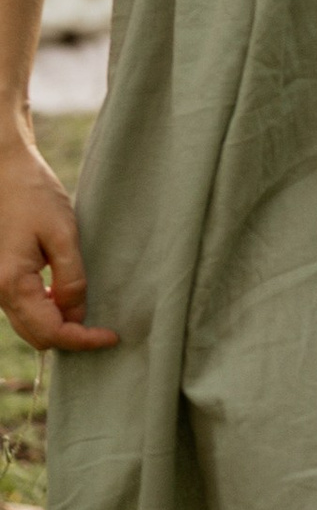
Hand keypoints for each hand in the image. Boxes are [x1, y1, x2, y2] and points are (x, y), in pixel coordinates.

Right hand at [0, 133, 113, 352]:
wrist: (4, 170)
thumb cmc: (33, 194)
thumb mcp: (63, 233)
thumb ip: (71, 279)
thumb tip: (77, 315)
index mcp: (11, 284)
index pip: (50, 332)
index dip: (82, 339)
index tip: (112, 336)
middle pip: (36, 335)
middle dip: (70, 335)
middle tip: (103, 326)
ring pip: (29, 324)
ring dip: (57, 323)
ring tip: (88, 309)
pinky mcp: (0, 277)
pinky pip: (22, 307)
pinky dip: (45, 310)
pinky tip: (64, 294)